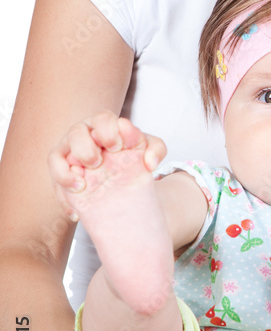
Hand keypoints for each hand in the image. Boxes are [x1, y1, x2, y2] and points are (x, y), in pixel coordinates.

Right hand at [47, 109, 165, 218]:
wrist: (125, 181)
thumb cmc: (133, 157)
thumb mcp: (148, 150)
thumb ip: (156, 149)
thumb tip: (150, 162)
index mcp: (105, 125)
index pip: (102, 119)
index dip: (108, 130)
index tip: (118, 146)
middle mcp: (83, 135)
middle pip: (76, 133)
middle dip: (85, 148)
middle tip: (98, 163)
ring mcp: (68, 153)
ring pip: (56, 155)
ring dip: (65, 171)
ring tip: (82, 186)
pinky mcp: (61, 173)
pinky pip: (54, 182)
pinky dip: (63, 195)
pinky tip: (76, 212)